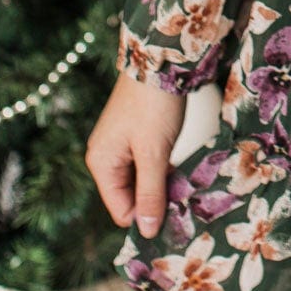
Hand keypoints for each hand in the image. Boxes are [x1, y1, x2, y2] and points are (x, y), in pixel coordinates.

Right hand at [84, 74, 185, 237]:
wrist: (160, 59)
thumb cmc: (153, 105)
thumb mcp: (154, 153)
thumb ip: (151, 192)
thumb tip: (146, 231)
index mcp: (102, 163)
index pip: (121, 210)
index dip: (146, 218)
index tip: (176, 221)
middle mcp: (107, 156)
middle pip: (131, 196)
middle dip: (156, 200)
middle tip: (187, 204)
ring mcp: (122, 144)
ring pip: (143, 179)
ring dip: (163, 184)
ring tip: (188, 187)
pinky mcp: (138, 133)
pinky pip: (149, 163)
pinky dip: (165, 168)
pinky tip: (184, 169)